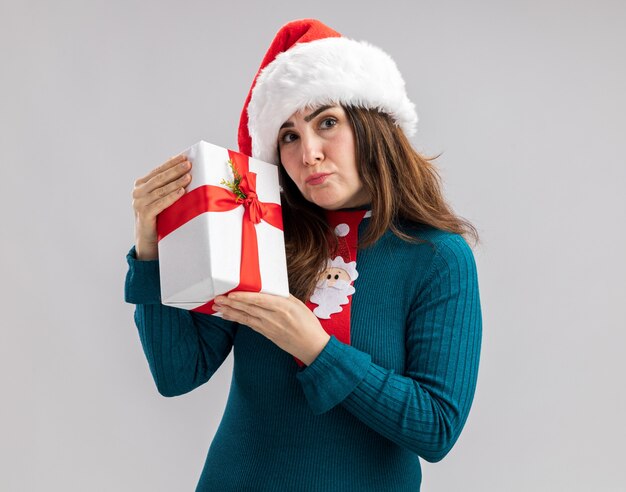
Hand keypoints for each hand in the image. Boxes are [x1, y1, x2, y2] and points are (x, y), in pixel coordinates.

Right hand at [131, 154, 191, 259]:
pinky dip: (172, 197)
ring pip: (161, 190)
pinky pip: (160, 203)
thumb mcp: (160, 198)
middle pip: (159, 178)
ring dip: (176, 182)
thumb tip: (181, 167)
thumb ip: (165, 184)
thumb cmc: (158, 216)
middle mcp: (138, 192)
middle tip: (188, 164)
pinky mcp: (144, 214)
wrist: (148, 239)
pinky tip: (182, 191)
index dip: (171, 163)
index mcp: (141, 185)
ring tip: (188, 177)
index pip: (158, 171)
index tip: (184, 157)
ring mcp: (139, 203)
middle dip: (175, 170)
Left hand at [214, 292, 330, 365]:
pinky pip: (249, 325)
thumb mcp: (299, 305)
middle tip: (217, 298)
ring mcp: (268, 327)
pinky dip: (237, 320)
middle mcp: (273, 318)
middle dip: (231, 303)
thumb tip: (270, 288)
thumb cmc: (308, 325)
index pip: (260, 300)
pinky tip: (228, 316)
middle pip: (249, 309)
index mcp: (283, 308)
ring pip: (246, 317)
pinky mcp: (266, 334)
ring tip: (218, 307)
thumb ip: (284, 296)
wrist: (312, 347)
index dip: (244, 297)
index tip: (231, 294)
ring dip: (230, 312)